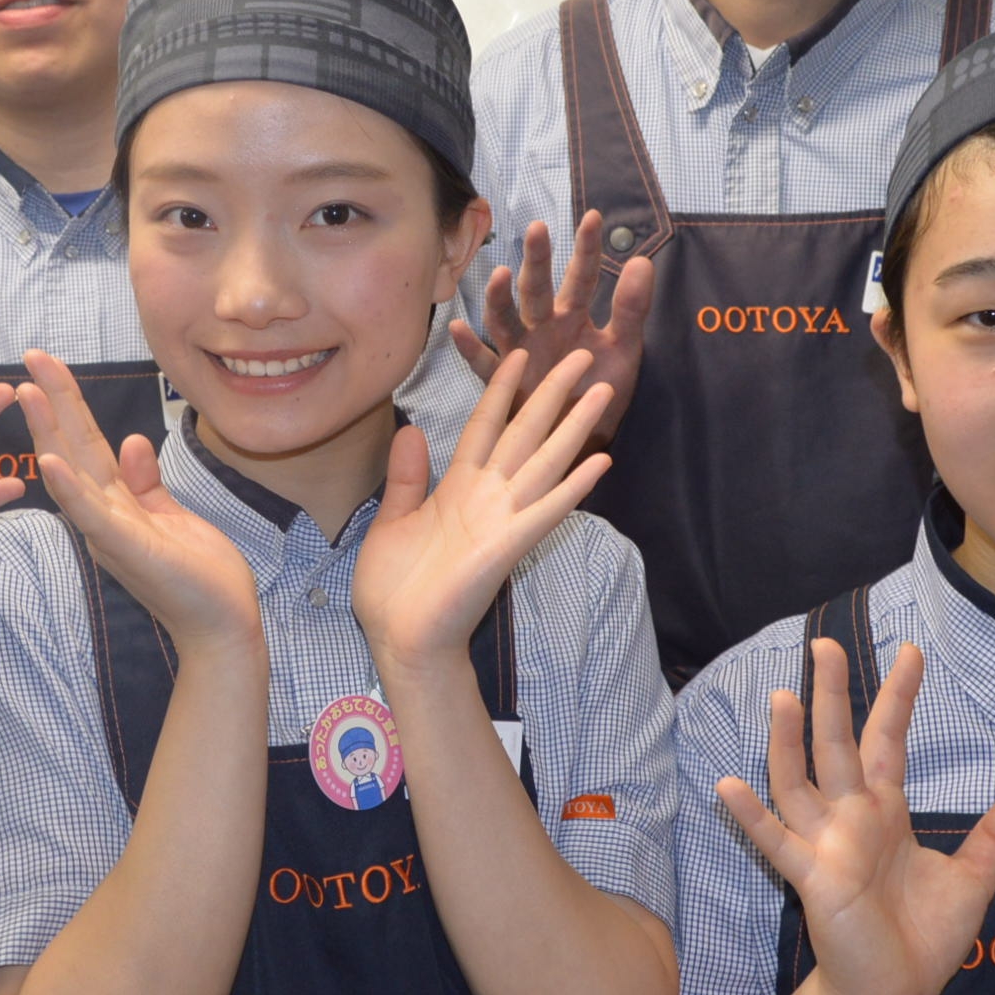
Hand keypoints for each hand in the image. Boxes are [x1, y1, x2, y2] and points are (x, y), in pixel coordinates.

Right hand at [17, 350, 261, 650]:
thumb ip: (145, 482)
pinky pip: (93, 515)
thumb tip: (131, 441)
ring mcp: (112, 534)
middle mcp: (104, 517)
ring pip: (73, 473)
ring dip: (48, 432)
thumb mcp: (170, 516)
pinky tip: (49, 462)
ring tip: (26, 392)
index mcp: (116, 505)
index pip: (87, 444)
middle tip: (28, 358)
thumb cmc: (199, 577)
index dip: (68, 403)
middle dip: (52, 401)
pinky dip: (70, 488)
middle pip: (73, 448)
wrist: (222, 626)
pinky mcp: (129, 549)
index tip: (47, 366)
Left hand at [353, 347, 615, 668]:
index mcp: (456, 488)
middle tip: (580, 355)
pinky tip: (601, 462)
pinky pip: (545, 511)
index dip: (500, 389)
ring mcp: (500, 520)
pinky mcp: (507, 546)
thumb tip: (412, 430)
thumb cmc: (394, 590)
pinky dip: (573, 488)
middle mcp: (485, 497)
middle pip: (525, 433)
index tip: (517, 354)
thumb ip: (406, 478)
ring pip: (544, 462)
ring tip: (602, 392)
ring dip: (575, 428)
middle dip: (551, 394)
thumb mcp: (391, 521)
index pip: (484, 426)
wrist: (401, 640)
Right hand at [449, 212, 652, 440]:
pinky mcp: (506, 384)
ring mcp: (521, 353)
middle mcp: (543, 327)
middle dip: (537, 261)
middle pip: (537, 290)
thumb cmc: (601, 391)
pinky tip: (458, 330)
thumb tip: (642, 260)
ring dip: (499, 298)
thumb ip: (631, 308)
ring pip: (506, 320)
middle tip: (537, 229)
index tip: (594, 218)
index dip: (587, 249)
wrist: (583, 441)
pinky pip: (484, 365)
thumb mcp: (625, 349)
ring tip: (499, 276)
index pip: (581, 277)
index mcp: (573, 316)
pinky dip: (469, 349)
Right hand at [719, 641, 994, 994]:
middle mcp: (849, 819)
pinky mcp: (812, 880)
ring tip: (783, 696)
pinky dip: (753, 816)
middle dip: (832, 695)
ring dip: (788, 741)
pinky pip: (777, 843)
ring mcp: (825, 846)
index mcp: (885, 813)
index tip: (911, 653)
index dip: (898, 699)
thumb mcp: (971, 881)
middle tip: (827, 645)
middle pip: (835, 744)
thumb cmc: (921, 940)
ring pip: (798, 781)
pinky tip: (730, 785)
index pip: (887, 742)